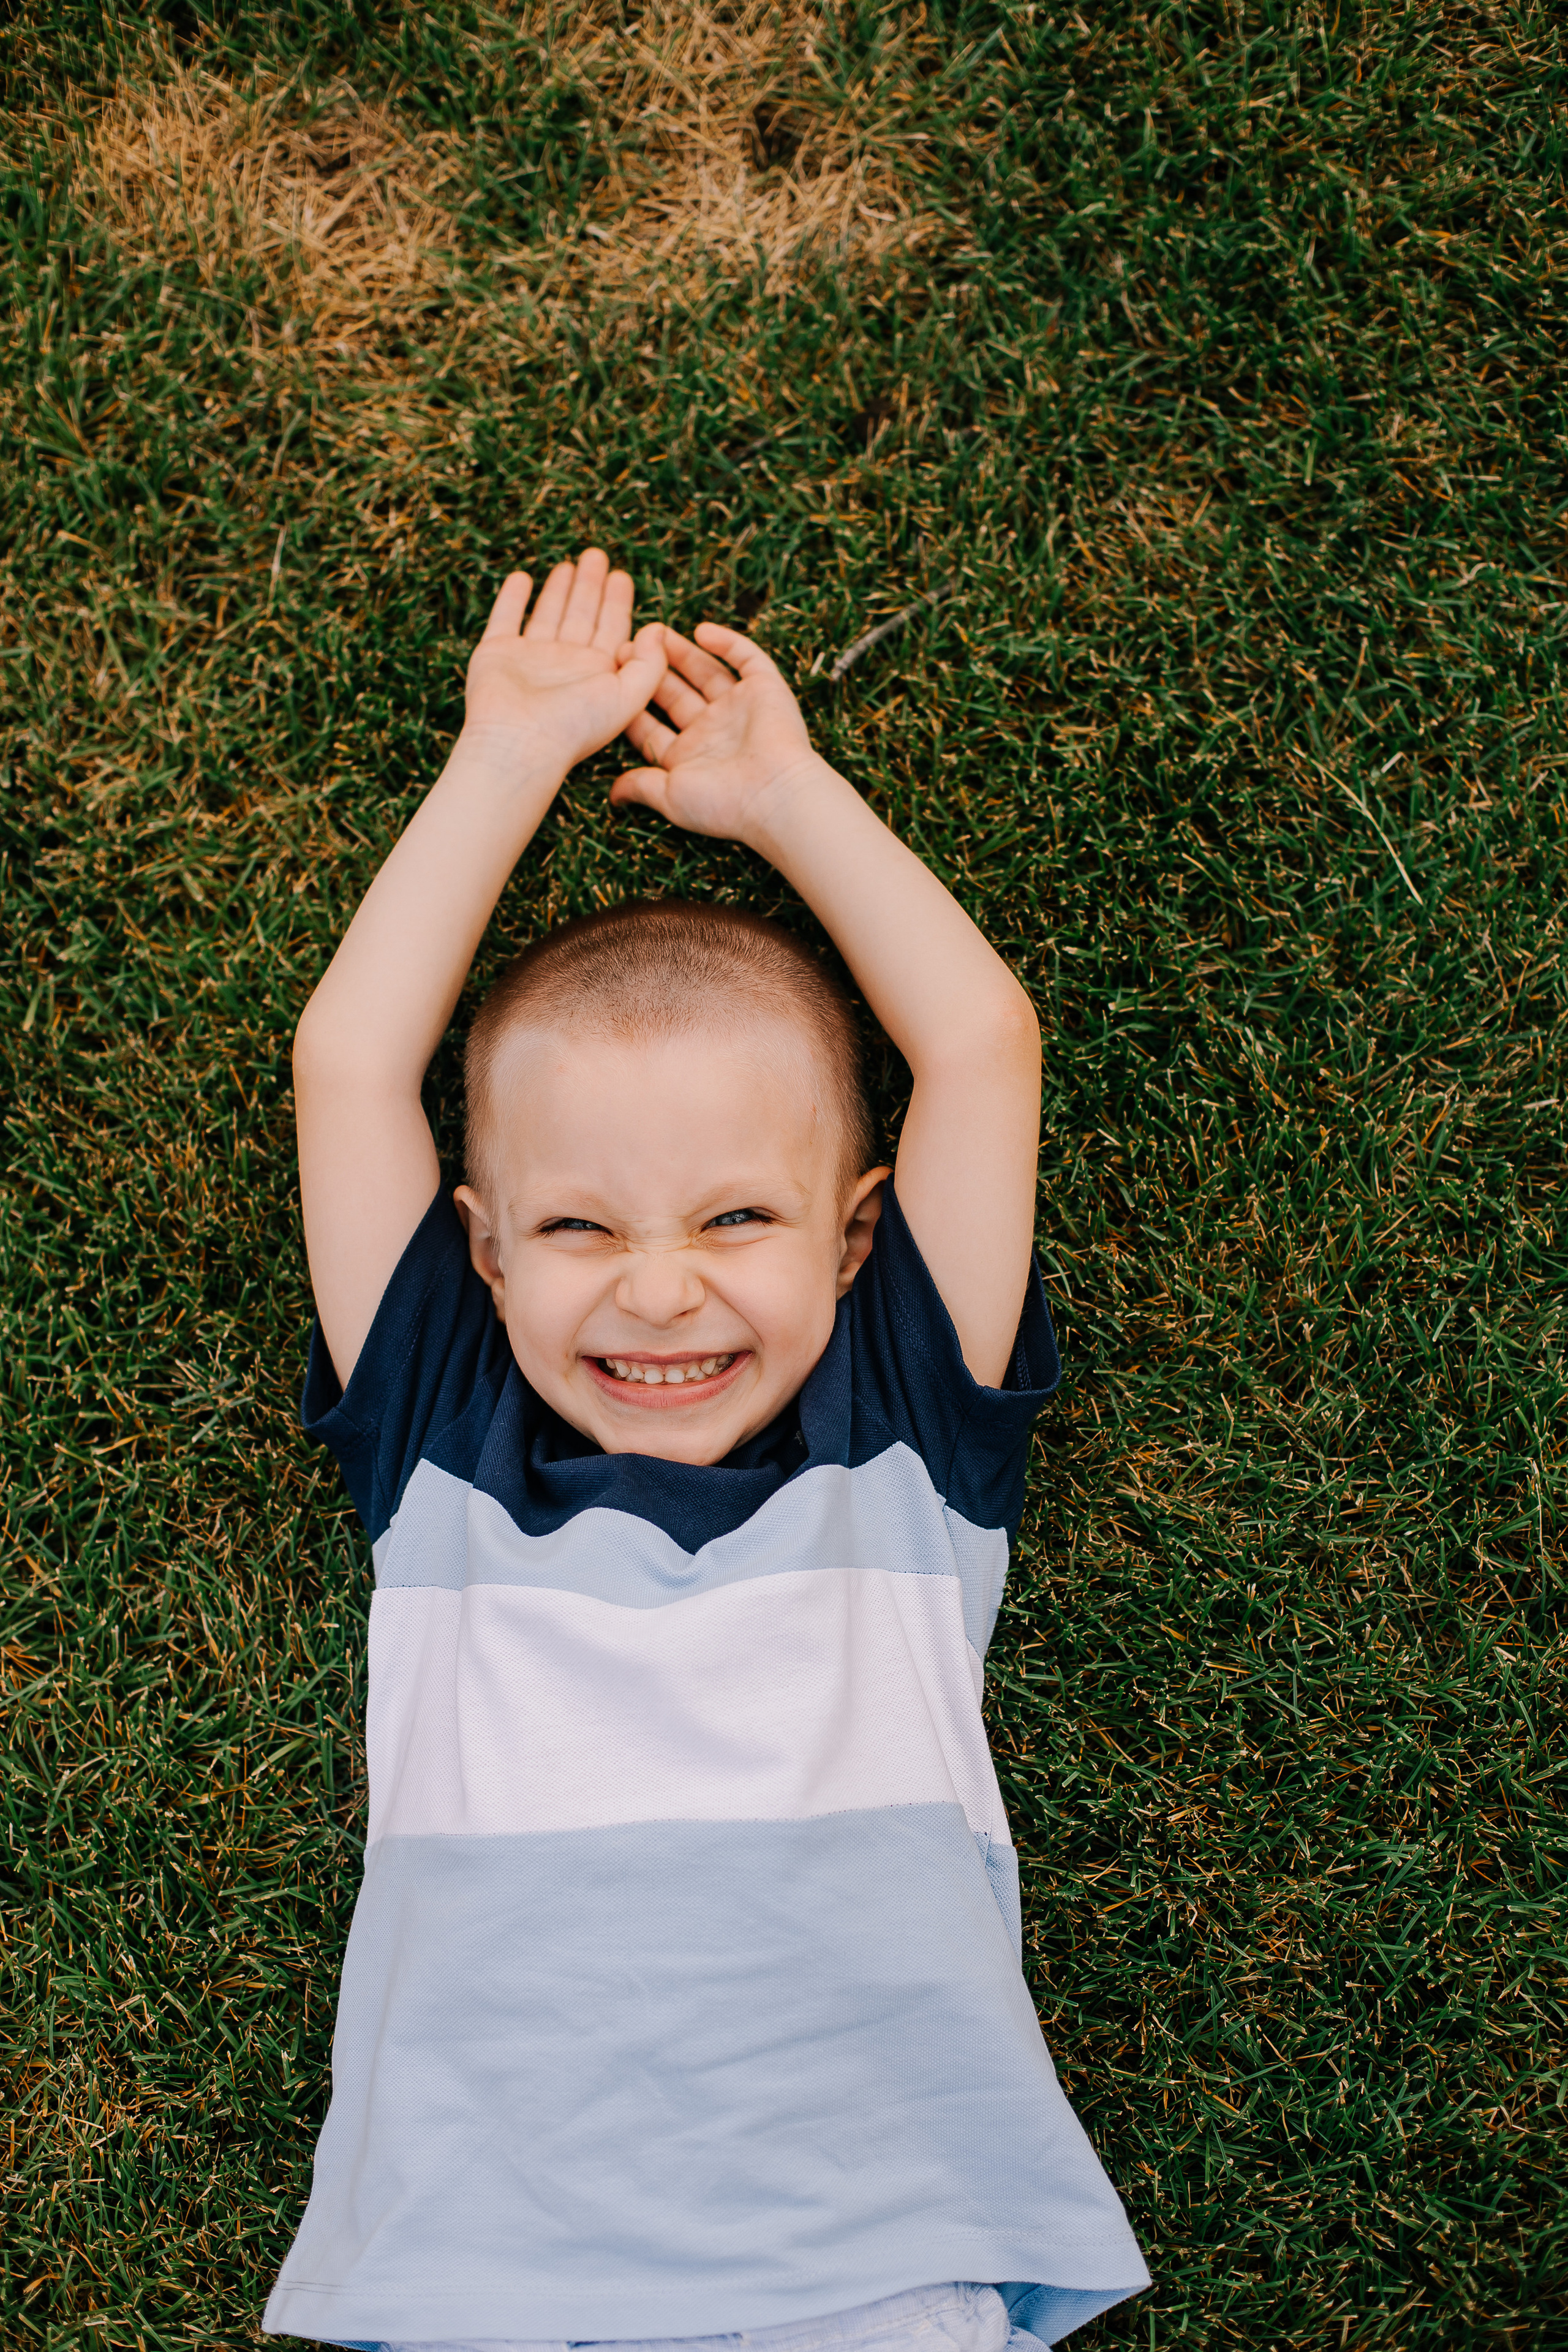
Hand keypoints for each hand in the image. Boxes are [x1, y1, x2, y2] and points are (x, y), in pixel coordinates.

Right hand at [464, 549, 666, 773]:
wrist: (520, 745)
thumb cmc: (576, 727)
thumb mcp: (628, 697)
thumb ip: (649, 664)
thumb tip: (657, 628)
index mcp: (596, 673)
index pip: (611, 629)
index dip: (617, 603)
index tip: (622, 576)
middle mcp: (564, 664)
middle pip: (581, 615)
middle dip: (590, 586)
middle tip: (596, 556)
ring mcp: (529, 658)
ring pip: (548, 614)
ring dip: (558, 589)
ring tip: (568, 565)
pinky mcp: (496, 654)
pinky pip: (505, 618)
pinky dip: (512, 599)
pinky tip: (521, 579)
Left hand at [609, 623, 827, 844]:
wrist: (777, 796)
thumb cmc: (724, 803)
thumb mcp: (670, 796)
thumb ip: (640, 786)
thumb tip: (612, 796)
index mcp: (689, 756)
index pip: (652, 727)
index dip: (630, 706)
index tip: (606, 682)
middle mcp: (713, 731)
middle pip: (675, 694)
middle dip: (650, 673)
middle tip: (624, 647)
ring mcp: (740, 709)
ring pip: (706, 672)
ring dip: (681, 652)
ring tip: (656, 632)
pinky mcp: (766, 691)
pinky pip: (746, 659)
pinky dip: (727, 643)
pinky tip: (701, 631)